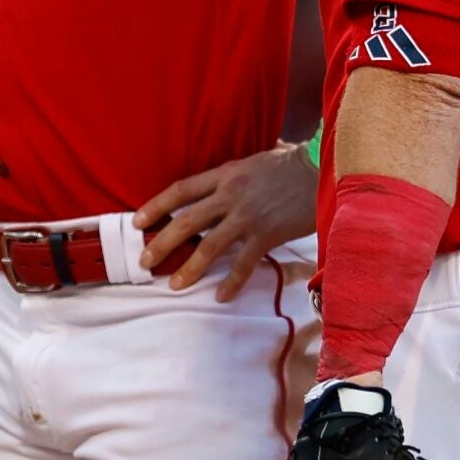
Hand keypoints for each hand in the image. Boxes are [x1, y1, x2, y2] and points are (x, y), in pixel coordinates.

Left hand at [133, 142, 317, 300]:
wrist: (322, 170)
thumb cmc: (289, 164)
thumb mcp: (252, 162)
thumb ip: (230, 177)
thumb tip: (214, 188)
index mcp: (224, 175)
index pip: (180, 190)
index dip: (156, 206)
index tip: (137, 221)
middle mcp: (230, 195)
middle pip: (187, 221)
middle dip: (162, 242)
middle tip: (145, 261)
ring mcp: (248, 217)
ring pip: (209, 246)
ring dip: (189, 268)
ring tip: (174, 284)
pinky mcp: (267, 235)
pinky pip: (244, 264)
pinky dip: (232, 283)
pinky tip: (221, 297)